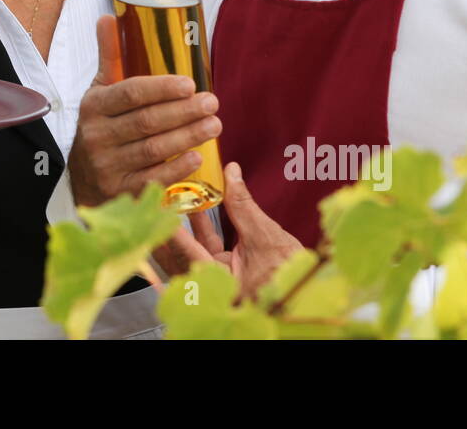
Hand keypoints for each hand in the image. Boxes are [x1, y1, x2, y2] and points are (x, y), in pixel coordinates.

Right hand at [68, 14, 221, 207]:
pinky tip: (197, 157)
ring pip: (153, 150)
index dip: (161, 88)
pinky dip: (176, 169)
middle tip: (212, 103)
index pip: (130, 93)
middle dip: (183, 112)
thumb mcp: (99, 92)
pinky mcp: (120, 193)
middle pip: (146, 121)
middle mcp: (97, 136)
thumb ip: (109, 57)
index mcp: (94, 106)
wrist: (82, 182)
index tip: (189, 84)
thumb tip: (107, 17)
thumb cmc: (101, 128)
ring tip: (215, 125)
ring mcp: (107, 167)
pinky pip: (152, 180)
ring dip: (187, 137)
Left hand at [154, 162, 302, 300]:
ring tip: (176, 202)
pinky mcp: (222, 277)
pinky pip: (203, 254)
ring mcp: (215, 284)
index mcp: (222, 285)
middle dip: (168, 232)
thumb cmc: (290, 272)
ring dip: (182, 229)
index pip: (189, 256)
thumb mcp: (266, 235)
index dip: (173, 233)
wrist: (308, 294)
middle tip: (158, 205)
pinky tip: (196, 211)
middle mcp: (213, 289)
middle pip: (179, 260)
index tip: (160, 212)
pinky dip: (198, 234)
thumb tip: (231, 173)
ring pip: (188, 256)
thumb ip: (243, 205)